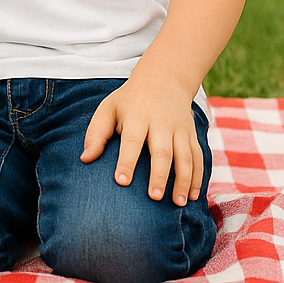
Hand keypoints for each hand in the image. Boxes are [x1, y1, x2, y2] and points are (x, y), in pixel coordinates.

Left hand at [82, 77, 203, 205]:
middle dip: (159, 175)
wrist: (163, 80)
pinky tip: (193, 196)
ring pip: (185, 157)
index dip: (127, 161)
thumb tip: (85, 159)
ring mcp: (180, 129)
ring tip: (178, 203)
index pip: (131, 141)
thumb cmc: (128, 101)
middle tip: (154, 197)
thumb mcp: (108, 109)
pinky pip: (199, 157)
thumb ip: (96, 133)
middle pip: (162, 151)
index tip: (121, 182)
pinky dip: (198, 177)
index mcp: (137, 116)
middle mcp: (161, 123)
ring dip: (184, 181)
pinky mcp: (193, 135)